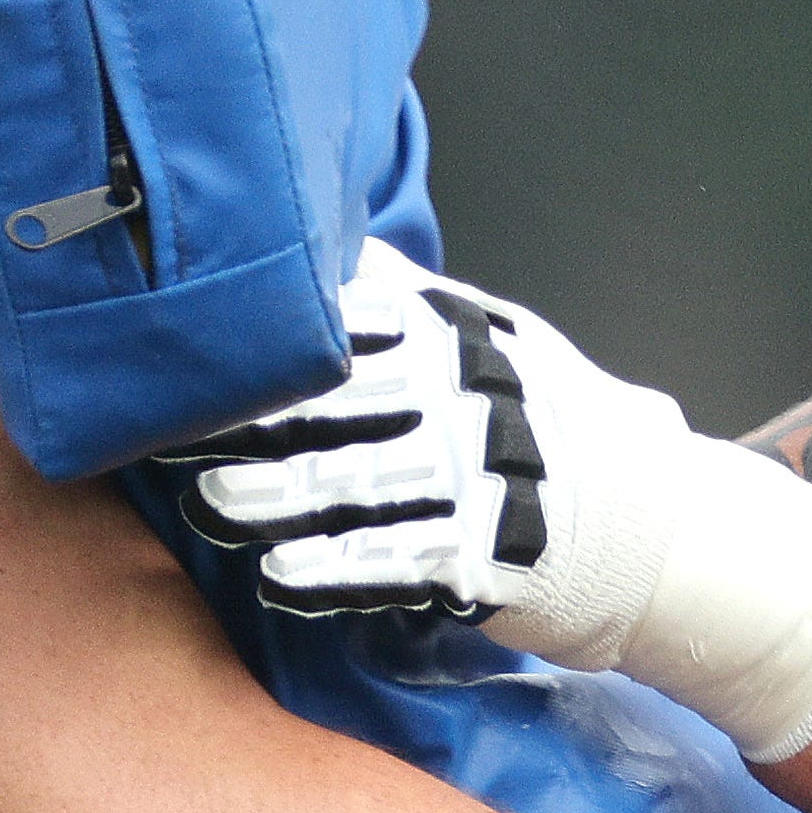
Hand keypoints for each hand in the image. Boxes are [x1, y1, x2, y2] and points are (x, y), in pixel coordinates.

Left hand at [163, 247, 811, 761]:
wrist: (653, 525)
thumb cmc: (541, 426)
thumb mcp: (488, 340)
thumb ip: (400, 299)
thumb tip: (313, 234)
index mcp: (454, 337)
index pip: (347, 321)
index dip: (263, 332)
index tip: (177, 338)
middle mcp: (467, 398)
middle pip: (340, 398)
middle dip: (248, 414)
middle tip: (158, 425)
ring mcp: (480, 478)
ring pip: (363, 481)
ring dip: (279, 494)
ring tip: (211, 503)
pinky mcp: (489, 556)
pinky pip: (402, 564)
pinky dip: (339, 572)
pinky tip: (282, 578)